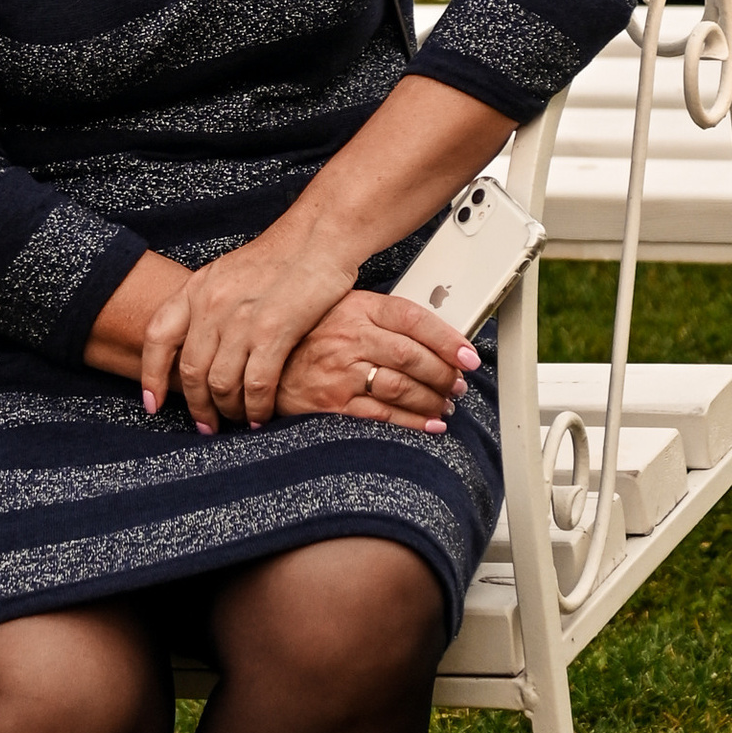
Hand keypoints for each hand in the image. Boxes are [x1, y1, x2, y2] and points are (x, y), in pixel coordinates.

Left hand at [139, 233, 476, 432]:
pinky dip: (257, 408)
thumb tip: (197, 343)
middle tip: (207, 426)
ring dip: (228, 411)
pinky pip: (256, 385)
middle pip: (190, 370)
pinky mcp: (273, 331)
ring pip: (220, 383)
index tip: (152, 404)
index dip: (150, 376)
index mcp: (197, 288)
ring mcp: (240, 319)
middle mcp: (211, 304)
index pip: (158, 337)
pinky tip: (262, 417)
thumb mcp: (228, 273)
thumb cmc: (280, 257)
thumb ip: (209, 305)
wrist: (319, 236)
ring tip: (238, 421)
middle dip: (197, 405)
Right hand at [271, 293, 479, 427]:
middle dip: (443, 373)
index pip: (412, 318)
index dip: (447, 338)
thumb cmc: (308, 338)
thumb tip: (432, 337)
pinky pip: (381, 415)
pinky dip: (411, 422)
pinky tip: (429, 424)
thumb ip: (381, 318)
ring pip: (401, 386)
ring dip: (431, 399)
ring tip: (446, 404)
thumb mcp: (341, 309)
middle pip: (411, 355)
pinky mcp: (332, 404)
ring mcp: (339, 372)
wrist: (263, 365)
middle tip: (458, 384)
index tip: (468, 354)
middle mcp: (349, 337)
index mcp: (355, 308)